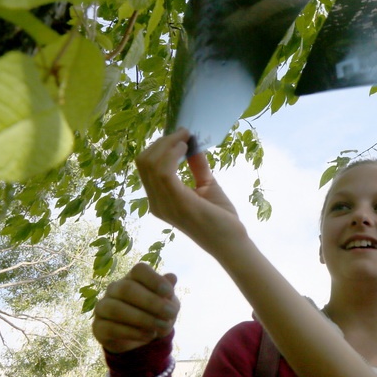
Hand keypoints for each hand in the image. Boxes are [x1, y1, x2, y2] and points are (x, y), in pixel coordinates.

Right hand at [92, 263, 179, 353]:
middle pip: (126, 288)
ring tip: (159, 327)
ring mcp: (103, 307)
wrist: (141, 338)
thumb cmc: (156, 313)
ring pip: (115, 308)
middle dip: (151, 302)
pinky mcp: (98, 326)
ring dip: (142, 319)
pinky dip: (133, 333)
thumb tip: (172, 277)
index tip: (169, 293)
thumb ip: (168, 292)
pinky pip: (110, 328)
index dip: (154, 280)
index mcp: (133, 278)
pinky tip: (149, 335)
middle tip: (170, 314)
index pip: (139, 270)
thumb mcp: (168, 303)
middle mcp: (115, 289)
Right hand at [136, 128, 244, 251]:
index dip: (160, 146)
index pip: (146, 167)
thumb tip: (193, 144)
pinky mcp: (178, 202)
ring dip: (168, 144)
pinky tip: (185, 147)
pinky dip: (172, 154)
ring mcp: (164, 204)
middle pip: (144, 162)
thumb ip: (197, 167)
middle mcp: (156, 203)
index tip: (181, 134)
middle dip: (162, 142)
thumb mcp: (207, 186)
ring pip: (150, 164)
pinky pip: (164, 171)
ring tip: (185, 138)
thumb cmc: (221, 218)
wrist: (232, 242)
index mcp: (160, 200)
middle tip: (183, 133)